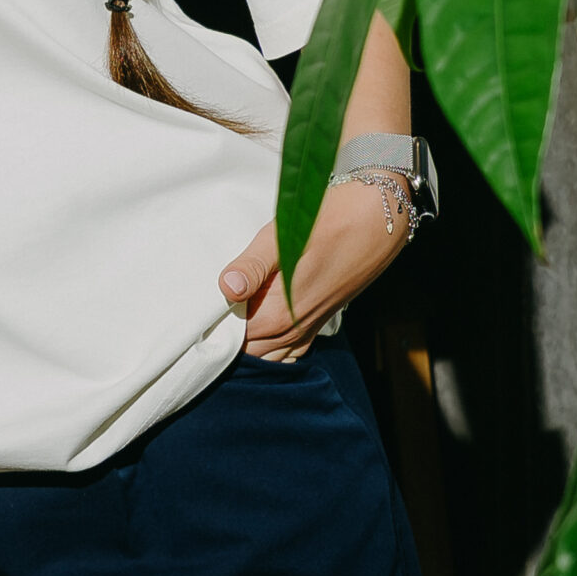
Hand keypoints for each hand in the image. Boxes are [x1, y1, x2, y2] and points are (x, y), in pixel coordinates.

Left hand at [219, 182, 411, 359]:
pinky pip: (290, 352)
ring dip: (250, 344)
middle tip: (212, 314)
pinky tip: (263, 330)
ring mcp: (309, 330)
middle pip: (248, 352)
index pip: (232, 339)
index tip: (201, 312)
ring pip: (269, 355)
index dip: (214, 328)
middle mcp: (293, 331)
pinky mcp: (320, 323)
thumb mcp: (279, 238)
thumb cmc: (324, 222)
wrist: (375, 219)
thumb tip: (226, 290)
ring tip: (234, 319)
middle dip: (229, 339)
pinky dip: (273, 349)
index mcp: (278, 314)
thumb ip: (252, 267)